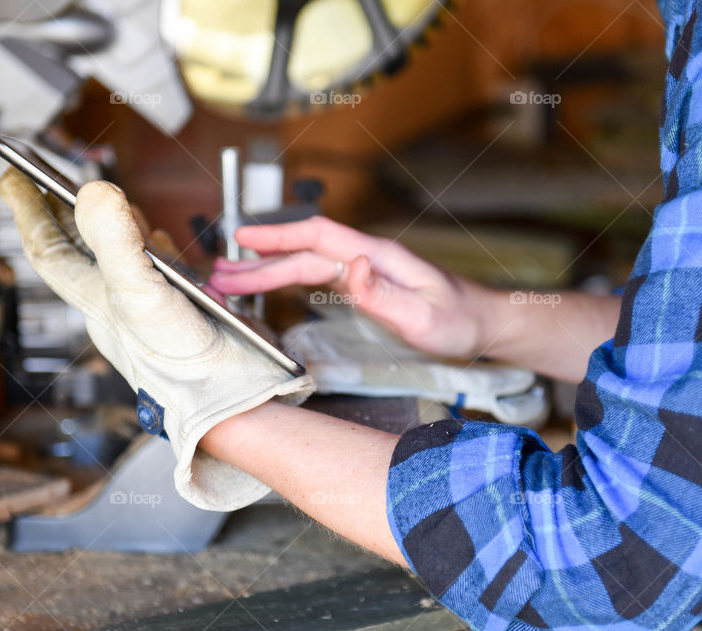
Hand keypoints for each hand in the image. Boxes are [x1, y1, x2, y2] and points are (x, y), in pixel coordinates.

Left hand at [0, 168, 313, 510]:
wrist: (228, 392)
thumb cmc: (178, 359)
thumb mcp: (139, 294)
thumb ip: (115, 242)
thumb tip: (94, 190)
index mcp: (95, 298)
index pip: (49, 248)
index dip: (28, 209)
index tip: (14, 173)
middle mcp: (117, 301)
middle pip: (82, 250)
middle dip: (66, 213)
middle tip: (53, 181)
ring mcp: (149, 306)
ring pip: (122, 258)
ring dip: (113, 229)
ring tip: (107, 203)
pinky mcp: (183, 309)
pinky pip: (162, 272)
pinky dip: (158, 250)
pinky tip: (162, 243)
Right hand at [210, 216, 489, 358]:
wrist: (482, 323)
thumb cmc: (458, 322)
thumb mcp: (424, 316)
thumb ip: (383, 293)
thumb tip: (349, 265)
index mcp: (377, 256)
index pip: (317, 238)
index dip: (277, 236)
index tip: (241, 239)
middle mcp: (366, 256)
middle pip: (302, 252)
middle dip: (258, 262)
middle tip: (218, 276)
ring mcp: (364, 268)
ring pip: (305, 262)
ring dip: (267, 270)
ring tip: (231, 280)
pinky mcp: (364, 284)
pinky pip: (316, 275)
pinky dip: (287, 278)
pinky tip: (270, 284)